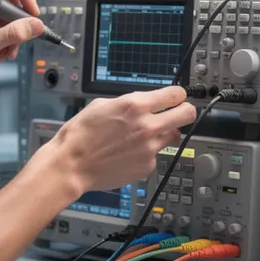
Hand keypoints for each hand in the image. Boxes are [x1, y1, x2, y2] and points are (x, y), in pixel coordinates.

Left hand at [0, 0, 45, 86]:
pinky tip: (0, 53)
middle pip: (6, 0)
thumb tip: (36, 25)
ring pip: (3, 14)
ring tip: (8, 52)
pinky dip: (2, 37)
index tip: (33, 13)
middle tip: (21, 39)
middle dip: (16, 22)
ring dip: (10, 34)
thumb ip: (14, 33)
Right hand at [48, 86, 196, 192]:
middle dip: (184, 111)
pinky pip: (156, 155)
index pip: (176, 94)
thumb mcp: (102, 105)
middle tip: (177, 114)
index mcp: (135, 105)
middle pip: (187, 114)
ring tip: (145, 137)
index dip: (178, 95)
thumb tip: (143, 103)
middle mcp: (147, 125)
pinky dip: (147, 153)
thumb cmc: (80, 135)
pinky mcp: (147, 166)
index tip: (176, 98)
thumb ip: (128, 103)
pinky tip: (129, 154)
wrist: (72, 165)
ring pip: (174, 136)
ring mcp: (150, 148)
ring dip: (165, 134)